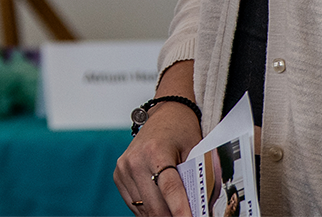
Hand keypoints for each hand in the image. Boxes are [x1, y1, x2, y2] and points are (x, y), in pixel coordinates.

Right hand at [114, 63, 202, 216]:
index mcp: (156, 151)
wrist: (164, 114)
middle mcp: (135, 161)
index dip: (181, 211)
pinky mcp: (118, 176)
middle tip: (189, 216)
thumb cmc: (182, 131)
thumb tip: (203, 208)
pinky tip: (162, 204)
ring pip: (144, 210)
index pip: (170, 190)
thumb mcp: (196, 151)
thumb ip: (198, 178)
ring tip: (176, 210)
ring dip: (161, 215)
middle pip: (155, 206)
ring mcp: (124, 169)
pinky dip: (149, 210)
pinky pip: (134, 205)